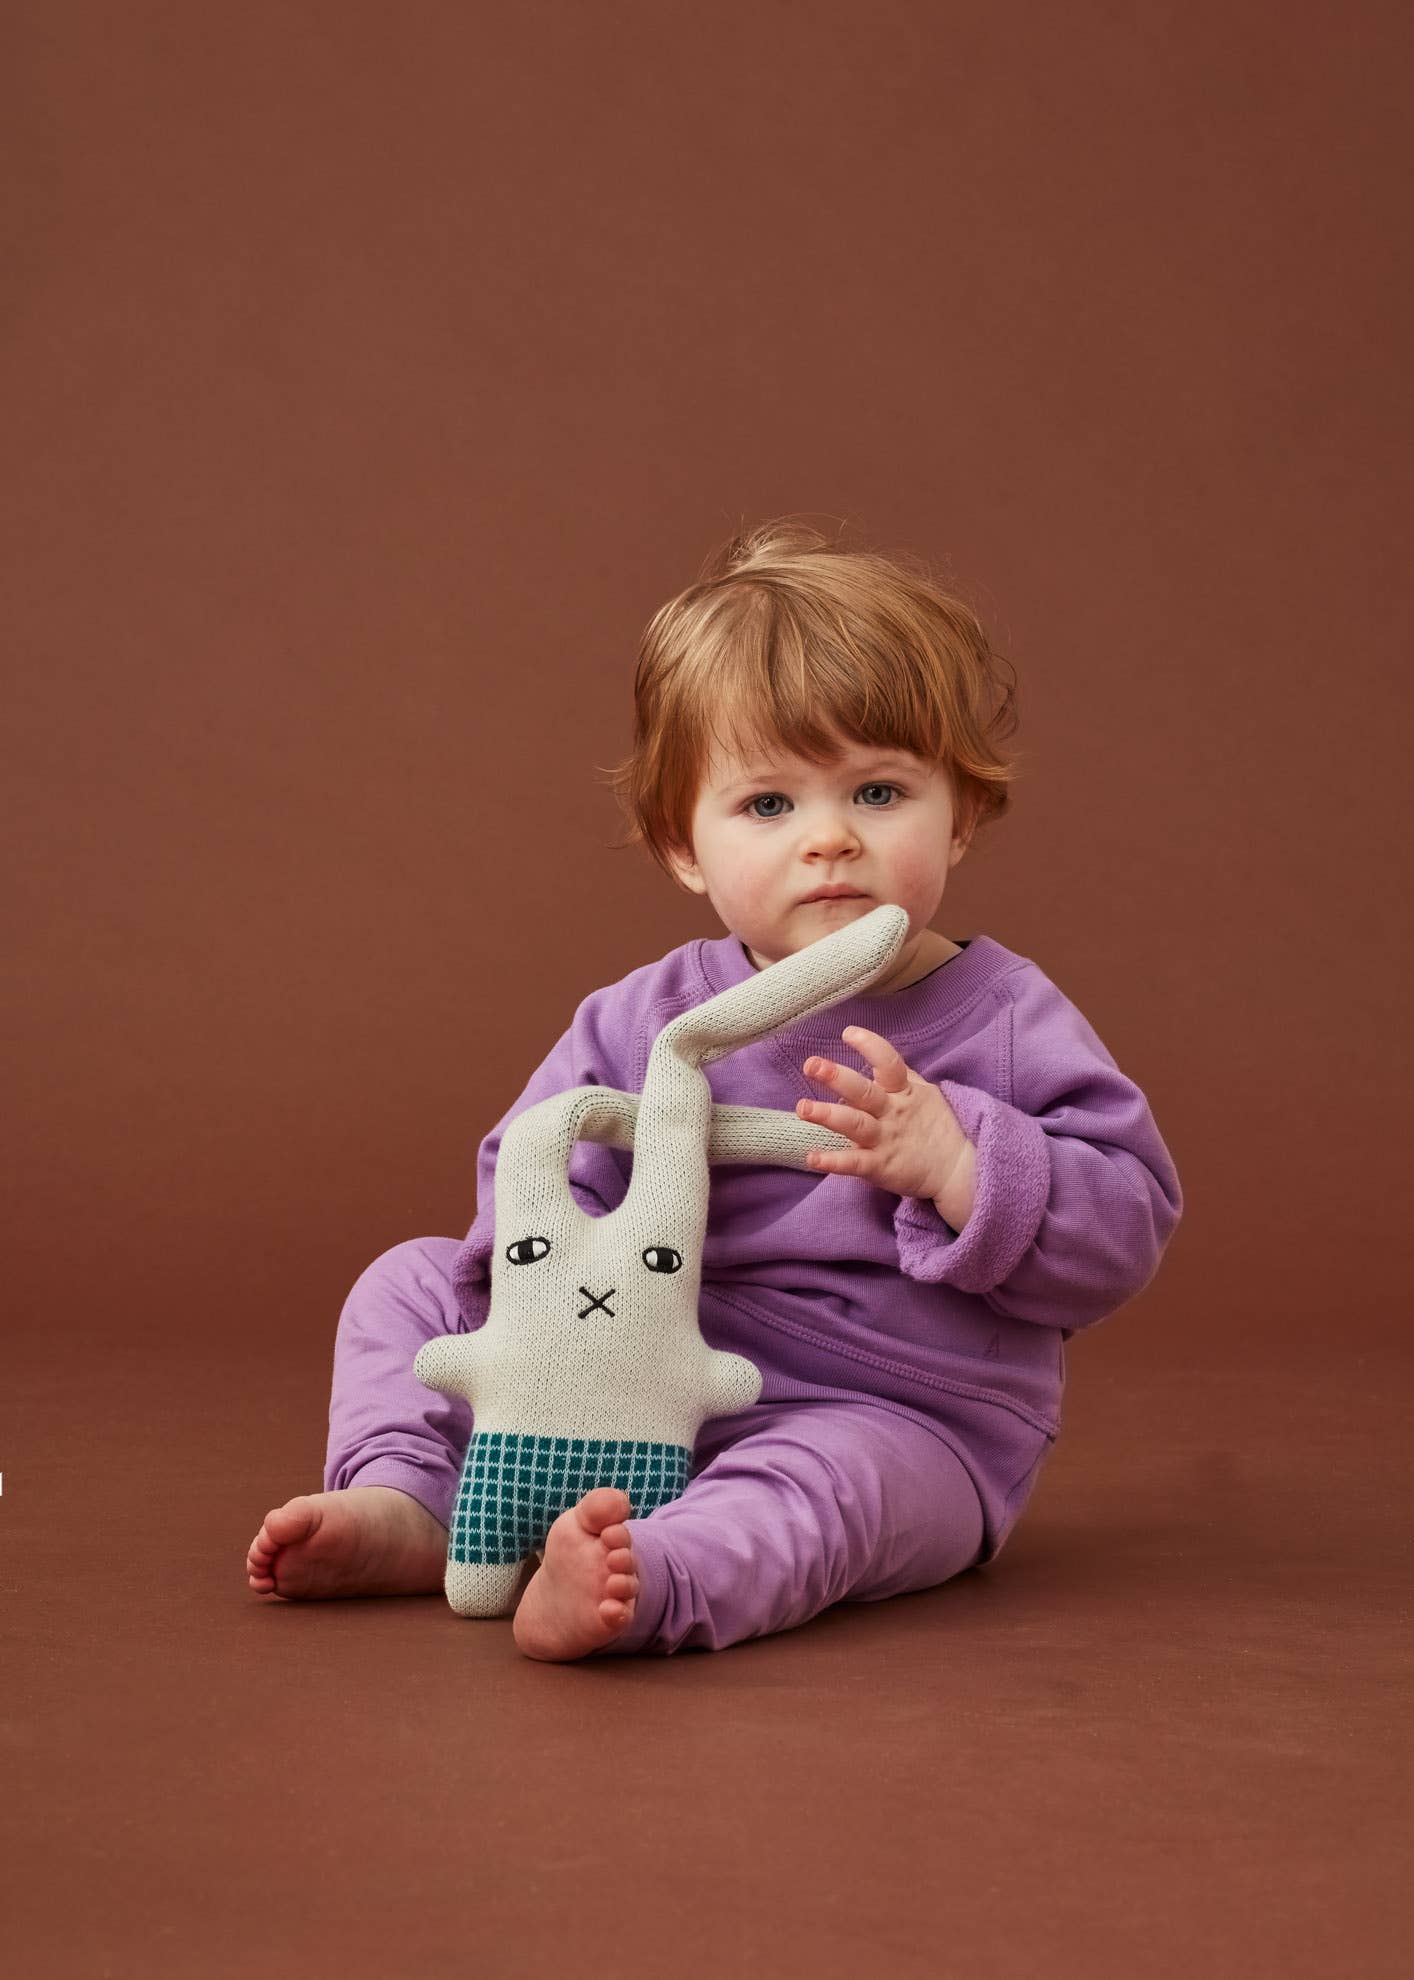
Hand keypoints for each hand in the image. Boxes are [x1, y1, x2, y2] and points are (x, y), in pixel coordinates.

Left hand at [795, 1024, 977, 1228]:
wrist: (959, 1169)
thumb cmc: (936, 1127)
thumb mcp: (924, 1094)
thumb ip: (899, 1077)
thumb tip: (875, 1051)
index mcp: (904, 1092)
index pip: (888, 1063)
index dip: (870, 1045)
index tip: (848, 1032)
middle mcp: (892, 1113)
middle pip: (864, 1091)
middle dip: (837, 1077)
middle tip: (812, 1064)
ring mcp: (886, 1140)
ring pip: (855, 1125)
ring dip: (827, 1115)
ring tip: (802, 1107)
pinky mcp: (881, 1167)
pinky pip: (855, 1163)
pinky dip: (833, 1161)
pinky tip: (812, 1157)